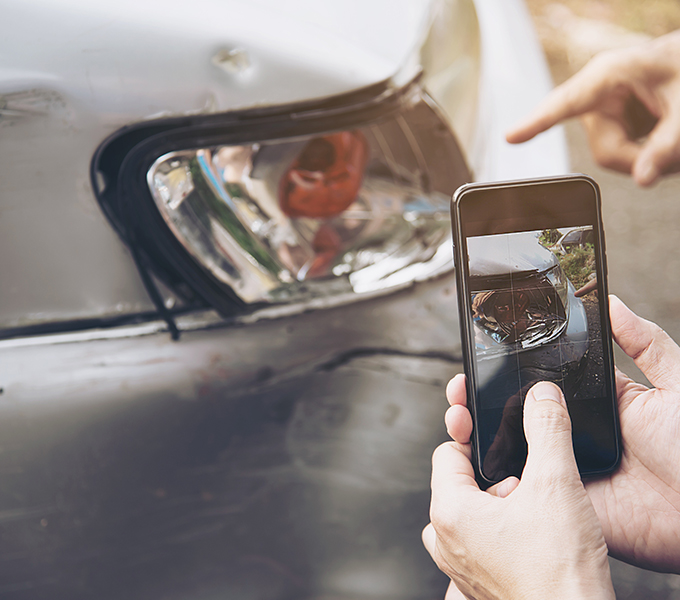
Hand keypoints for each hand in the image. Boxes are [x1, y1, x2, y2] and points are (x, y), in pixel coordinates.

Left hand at [422, 382, 614, 599]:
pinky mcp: (479, 584)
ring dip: (499, 506)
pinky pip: (480, 545)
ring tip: (533, 513)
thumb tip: (541, 396)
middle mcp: (447, 541)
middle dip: (494, 476)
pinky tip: (532, 538)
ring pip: (471, 515)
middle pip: (459, 483)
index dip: (473, 437)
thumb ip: (547, 429)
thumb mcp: (556, 484)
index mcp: (450, 512)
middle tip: (526, 484)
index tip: (490, 430)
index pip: (447, 452)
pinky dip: (501, 534)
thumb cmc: (559, 573)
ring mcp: (460, 567)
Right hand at [442, 296, 679, 572]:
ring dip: (478, 439)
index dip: (504, 372)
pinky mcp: (564, 505)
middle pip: (514, 416)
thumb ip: (643, 342)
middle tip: (458, 391)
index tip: (476, 360)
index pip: (538, 383)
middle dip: (478, 403)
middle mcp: (572, 436)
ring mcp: (565, 471)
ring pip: (511, 453)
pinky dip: (497, 481)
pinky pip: (524, 494)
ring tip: (457, 421)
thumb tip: (611, 301)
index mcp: (593, 404)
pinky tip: (475, 463)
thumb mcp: (674, 384)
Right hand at [506, 30, 679, 185]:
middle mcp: (598, 93)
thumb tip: (643, 180)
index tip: (510, 137)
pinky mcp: (610, 121)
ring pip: (610, 156)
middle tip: (674, 157)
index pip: (564, 104)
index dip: (536, 122)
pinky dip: (643, 153)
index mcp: (608, 75)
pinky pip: (618, 152)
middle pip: (604, 150)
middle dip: (640, 159)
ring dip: (644, 157)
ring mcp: (603, 109)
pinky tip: (661, 136)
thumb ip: (666, 146)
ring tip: (675, 142)